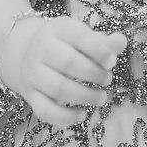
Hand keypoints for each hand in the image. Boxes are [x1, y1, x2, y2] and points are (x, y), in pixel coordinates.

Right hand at [0, 15, 126, 126]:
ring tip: (101, 98)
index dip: (97, 49)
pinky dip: (65, 117)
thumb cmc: (64, 44)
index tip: (112, 62)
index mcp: (58, 29)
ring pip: (57, 88)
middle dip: (93, 74)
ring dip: (84, 96)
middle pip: (68, 62)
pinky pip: (45, 110)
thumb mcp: (81, 35)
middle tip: (107, 80)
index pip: (78, 35)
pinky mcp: (30, 95)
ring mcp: (33, 73)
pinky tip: (82, 114)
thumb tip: (121, 42)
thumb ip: (103, 41)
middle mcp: (41, 48)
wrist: (26, 52)